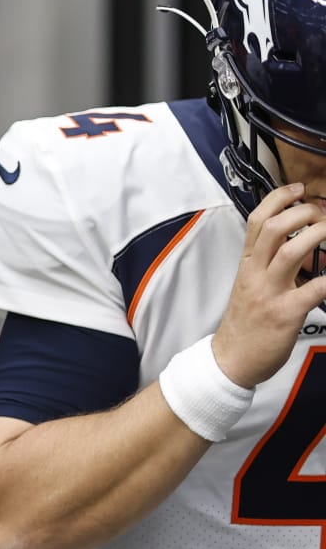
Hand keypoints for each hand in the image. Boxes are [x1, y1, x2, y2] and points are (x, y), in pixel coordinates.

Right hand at [213, 182, 325, 387]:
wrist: (232, 359)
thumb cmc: (245, 322)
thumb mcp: (250, 285)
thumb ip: (270, 263)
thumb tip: (304, 244)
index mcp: (247, 264)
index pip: (258, 220)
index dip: (279, 198)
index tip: (299, 189)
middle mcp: (255, 273)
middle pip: (274, 228)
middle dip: (304, 212)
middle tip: (323, 215)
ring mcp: (269, 293)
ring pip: (292, 251)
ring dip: (319, 235)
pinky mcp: (286, 314)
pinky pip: (315, 289)